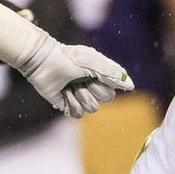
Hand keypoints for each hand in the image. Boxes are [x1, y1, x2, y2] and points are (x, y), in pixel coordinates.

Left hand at [19, 31, 133, 117]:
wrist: (44, 62)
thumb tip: (130, 86)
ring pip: (92, 108)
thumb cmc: (69, 59)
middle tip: (80, 81)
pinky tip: (64, 93)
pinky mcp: (67, 104)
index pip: (112, 92)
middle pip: (104, 100)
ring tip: (70, 86)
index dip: (103, 87)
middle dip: (92, 91)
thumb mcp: (94, 63)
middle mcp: (91, 87)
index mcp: (100, 77)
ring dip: (80, 96)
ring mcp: (79, 96)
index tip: (93, 77)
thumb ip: (113, 75)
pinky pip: (78, 114)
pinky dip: (71, 103)